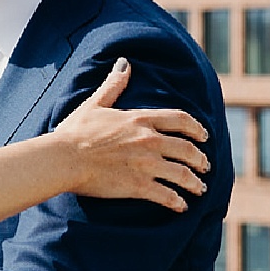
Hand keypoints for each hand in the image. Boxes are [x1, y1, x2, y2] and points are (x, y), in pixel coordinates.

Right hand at [48, 59, 210, 209]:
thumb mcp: (95, 103)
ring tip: (200, 189)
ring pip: (182, 174)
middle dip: (201, 160)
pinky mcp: (139, 186)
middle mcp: (149, 140)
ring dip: (195, 183)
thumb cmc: (75, 131)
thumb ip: (114, 85)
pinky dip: (178, 202)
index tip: (204, 136)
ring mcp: (146, 164)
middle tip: (205, 167)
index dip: (196, 128)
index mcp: (140, 119)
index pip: (180, 120)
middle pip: (187, 149)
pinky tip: (182, 206)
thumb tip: (124, 64)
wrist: (64, 158)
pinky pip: (167, 196)